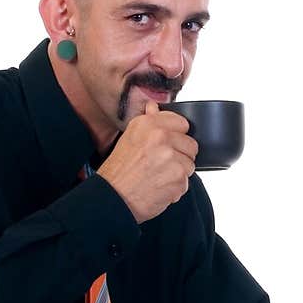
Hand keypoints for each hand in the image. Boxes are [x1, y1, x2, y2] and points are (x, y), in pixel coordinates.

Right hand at [96, 100, 197, 223]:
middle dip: (180, 157)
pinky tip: (159, 188)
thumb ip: (147, 121)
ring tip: (158, 178)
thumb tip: (153, 106)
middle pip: (190, 145)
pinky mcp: (177, 177)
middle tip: (161, 165)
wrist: (112, 197)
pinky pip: (186, 183)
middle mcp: (161, 137)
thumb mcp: (129, 138)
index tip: (167, 146)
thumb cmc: (119, 171)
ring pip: (190, 165)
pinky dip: (174, 190)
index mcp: (149, 124)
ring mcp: (171, 157)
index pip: (182, 123)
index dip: (176, 137)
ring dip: (178, 174)